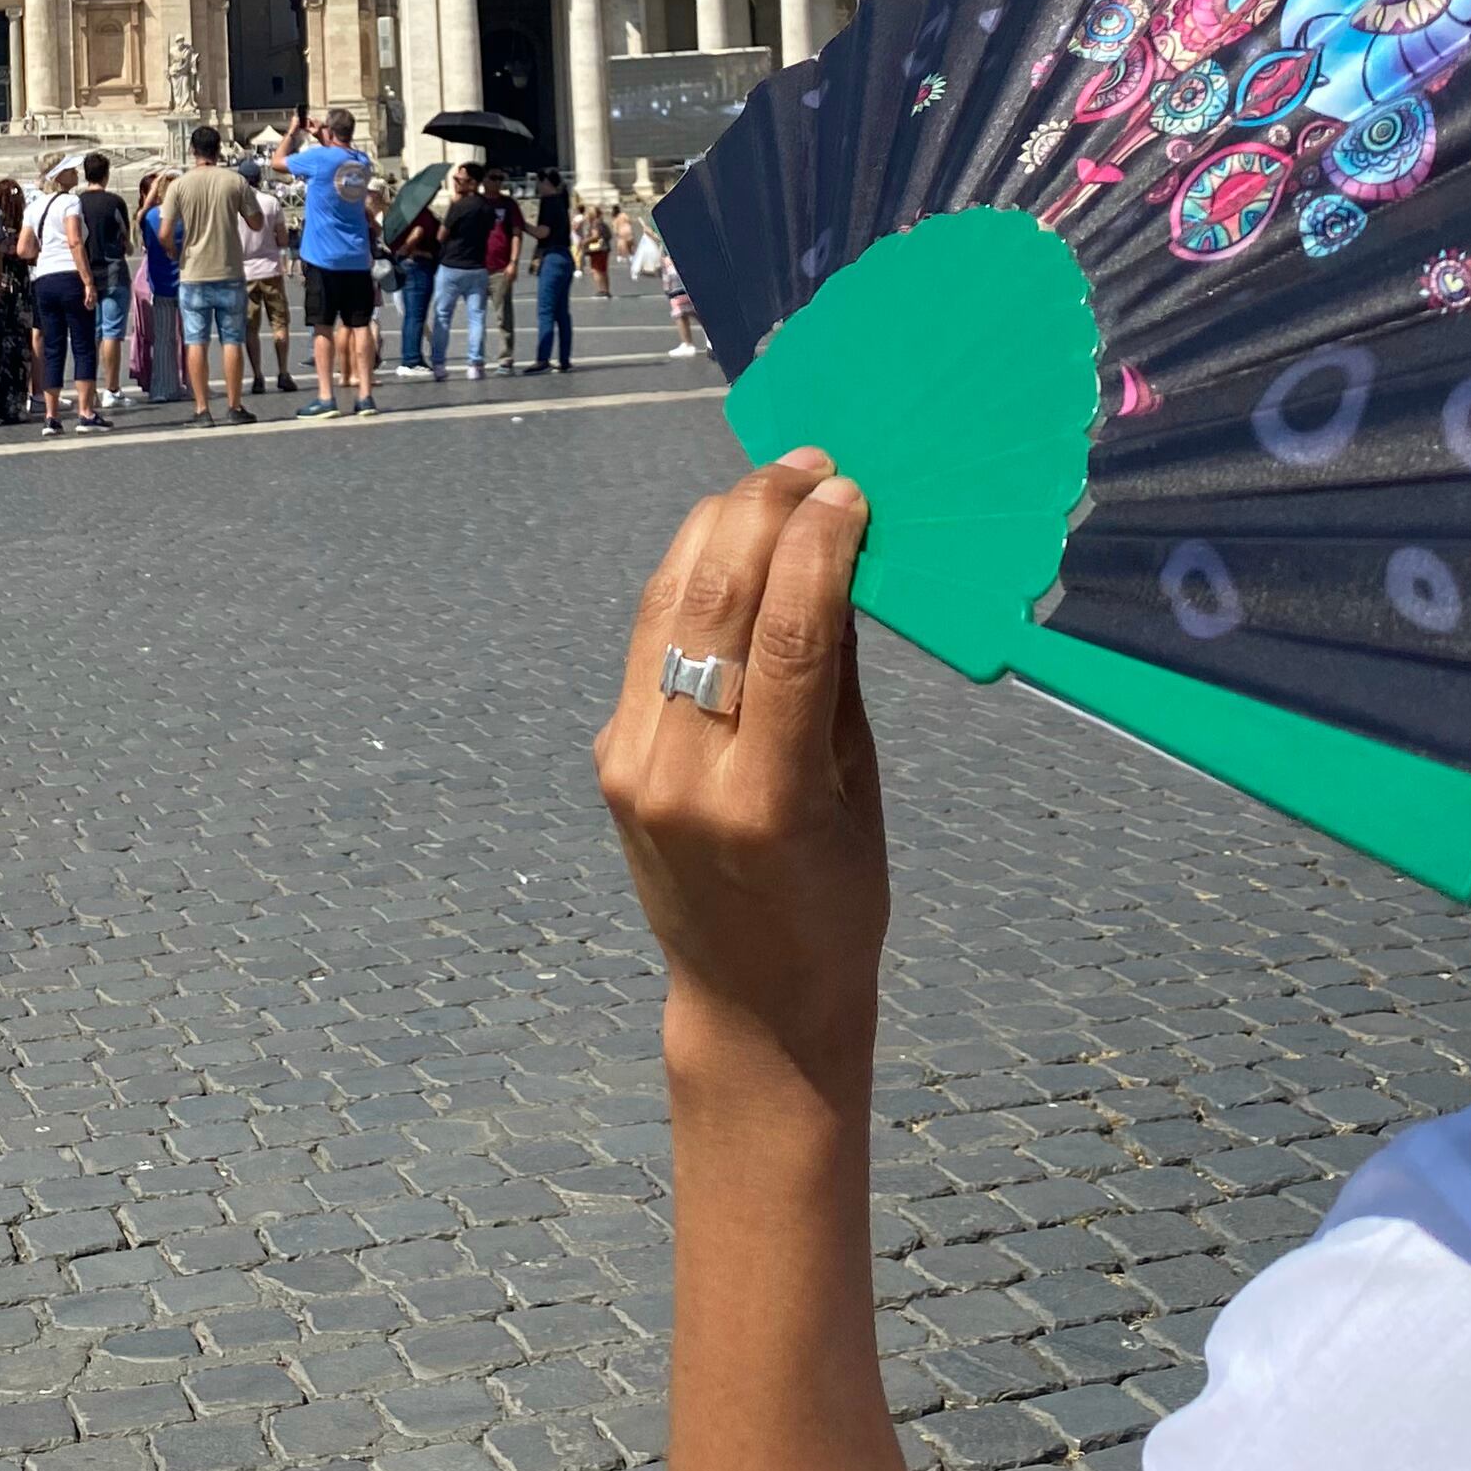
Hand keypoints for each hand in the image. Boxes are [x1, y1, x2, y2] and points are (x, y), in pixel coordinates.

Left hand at [593, 451, 888, 1093]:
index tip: (850, 490)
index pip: (789, 635)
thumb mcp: (862, 795)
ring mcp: (632, 764)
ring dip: (718, 530)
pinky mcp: (609, 755)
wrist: (747, 1002)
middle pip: (714, 604)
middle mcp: (683, 775)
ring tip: (769, 487)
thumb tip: (839, 560)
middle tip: (808, 467)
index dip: (818, 546)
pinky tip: (727, 545)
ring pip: (667, 607)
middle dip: (761, 515)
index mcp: (767, 798)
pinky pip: (648, 641)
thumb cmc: (834, 904)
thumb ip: (840, 679)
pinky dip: (690, 580)